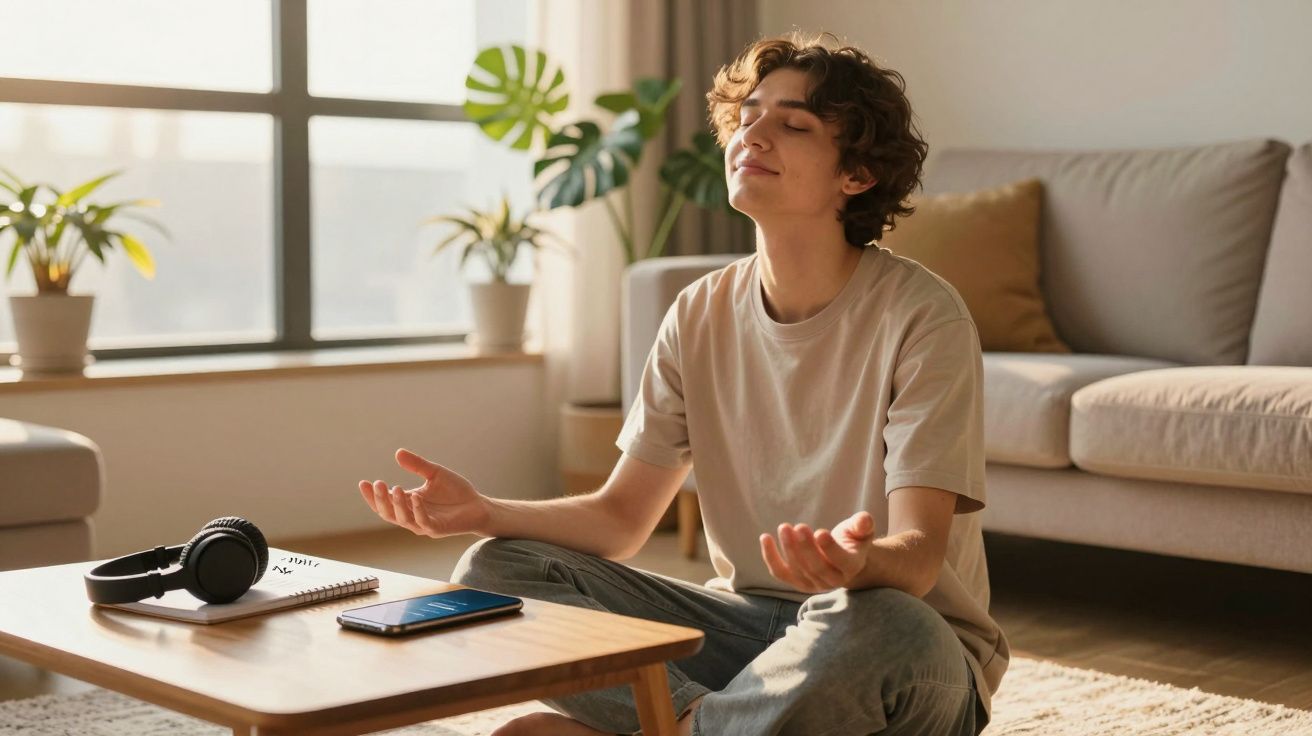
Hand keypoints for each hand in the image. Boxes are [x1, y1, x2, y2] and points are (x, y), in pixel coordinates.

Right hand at [358, 448, 491, 537]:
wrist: (478, 505)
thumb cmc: (456, 492)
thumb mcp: (435, 473)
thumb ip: (417, 465)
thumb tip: (397, 453)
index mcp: (408, 503)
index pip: (385, 502)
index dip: (373, 495)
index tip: (363, 482)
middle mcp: (412, 516)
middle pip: (389, 513)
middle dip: (381, 500)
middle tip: (377, 484)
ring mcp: (424, 524)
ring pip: (403, 519)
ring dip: (397, 505)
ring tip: (394, 488)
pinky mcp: (437, 529)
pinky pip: (423, 522)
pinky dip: (417, 510)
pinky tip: (415, 497)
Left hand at [760, 511, 875, 593]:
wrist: (842, 558)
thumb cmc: (852, 539)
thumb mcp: (861, 530)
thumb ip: (862, 525)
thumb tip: (864, 520)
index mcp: (851, 566)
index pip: (841, 561)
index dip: (830, 548)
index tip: (820, 532)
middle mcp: (832, 580)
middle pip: (817, 567)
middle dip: (806, 547)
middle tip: (799, 526)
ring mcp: (812, 584)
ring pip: (798, 570)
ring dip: (789, 549)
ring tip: (784, 527)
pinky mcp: (796, 581)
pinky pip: (780, 572)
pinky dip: (770, 557)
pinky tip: (765, 538)